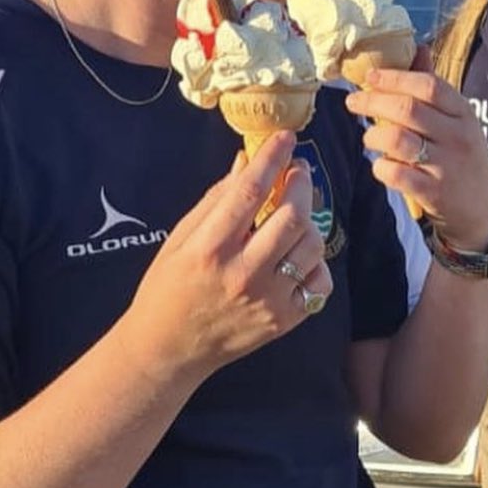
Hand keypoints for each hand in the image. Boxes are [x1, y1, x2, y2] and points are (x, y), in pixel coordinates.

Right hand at [119, 131, 332, 383]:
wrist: (169, 349)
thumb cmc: (168, 287)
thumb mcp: (180, 238)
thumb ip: (216, 199)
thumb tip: (247, 161)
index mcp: (209, 250)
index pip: (249, 193)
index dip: (272, 159)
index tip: (285, 138)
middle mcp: (242, 275)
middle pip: (293, 217)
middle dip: (302, 184)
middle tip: (298, 171)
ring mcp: (268, 300)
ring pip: (313, 246)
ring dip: (311, 221)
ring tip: (295, 214)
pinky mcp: (285, 319)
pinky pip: (319, 280)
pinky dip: (315, 262)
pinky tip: (297, 255)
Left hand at [346, 46, 487, 249]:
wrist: (484, 214)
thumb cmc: (464, 160)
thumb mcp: (459, 123)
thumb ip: (435, 90)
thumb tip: (418, 47)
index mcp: (464, 114)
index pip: (428, 85)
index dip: (395, 77)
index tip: (371, 76)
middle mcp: (458, 136)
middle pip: (407, 109)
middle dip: (373, 102)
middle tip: (353, 103)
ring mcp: (446, 165)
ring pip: (396, 140)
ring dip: (374, 137)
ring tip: (371, 139)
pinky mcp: (433, 192)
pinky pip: (395, 173)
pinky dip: (380, 167)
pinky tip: (382, 166)